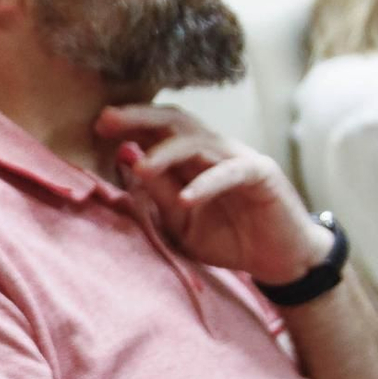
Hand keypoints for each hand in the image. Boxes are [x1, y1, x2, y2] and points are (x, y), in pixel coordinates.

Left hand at [96, 103, 330, 285]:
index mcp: (193, 158)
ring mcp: (238, 158)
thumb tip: (128, 162)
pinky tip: (187, 199)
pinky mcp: (261, 175)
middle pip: (174, 120)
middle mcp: (214, 150)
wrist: (280, 260)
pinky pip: (229, 173)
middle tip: (107, 121)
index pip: (158, 129)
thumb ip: (159, 194)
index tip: (97, 125)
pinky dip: (206, 184)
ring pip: (198, 141)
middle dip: (139, 117)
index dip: (129, 123)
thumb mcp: (183, 222)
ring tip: (141, 168)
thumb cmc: (231, 238)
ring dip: (166, 154)